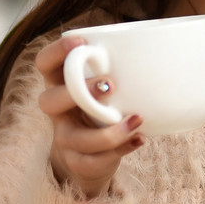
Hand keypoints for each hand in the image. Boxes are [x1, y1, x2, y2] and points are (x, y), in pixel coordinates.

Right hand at [34, 35, 143, 199]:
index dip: (56, 52)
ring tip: (137, 120)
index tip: (80, 43)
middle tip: (111, 84)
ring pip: (76, 138)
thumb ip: (118, 70)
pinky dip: (120, 150)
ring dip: (108, 131)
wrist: (92, 158)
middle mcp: (57, 111)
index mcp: (60, 84)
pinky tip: (139, 139)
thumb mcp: (106, 88)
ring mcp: (64, 137)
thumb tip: (160, 49)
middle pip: (48, 101)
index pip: (44, 64)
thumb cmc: (104, 110)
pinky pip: (93, 160)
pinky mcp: (78, 161)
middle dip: (78, 92)